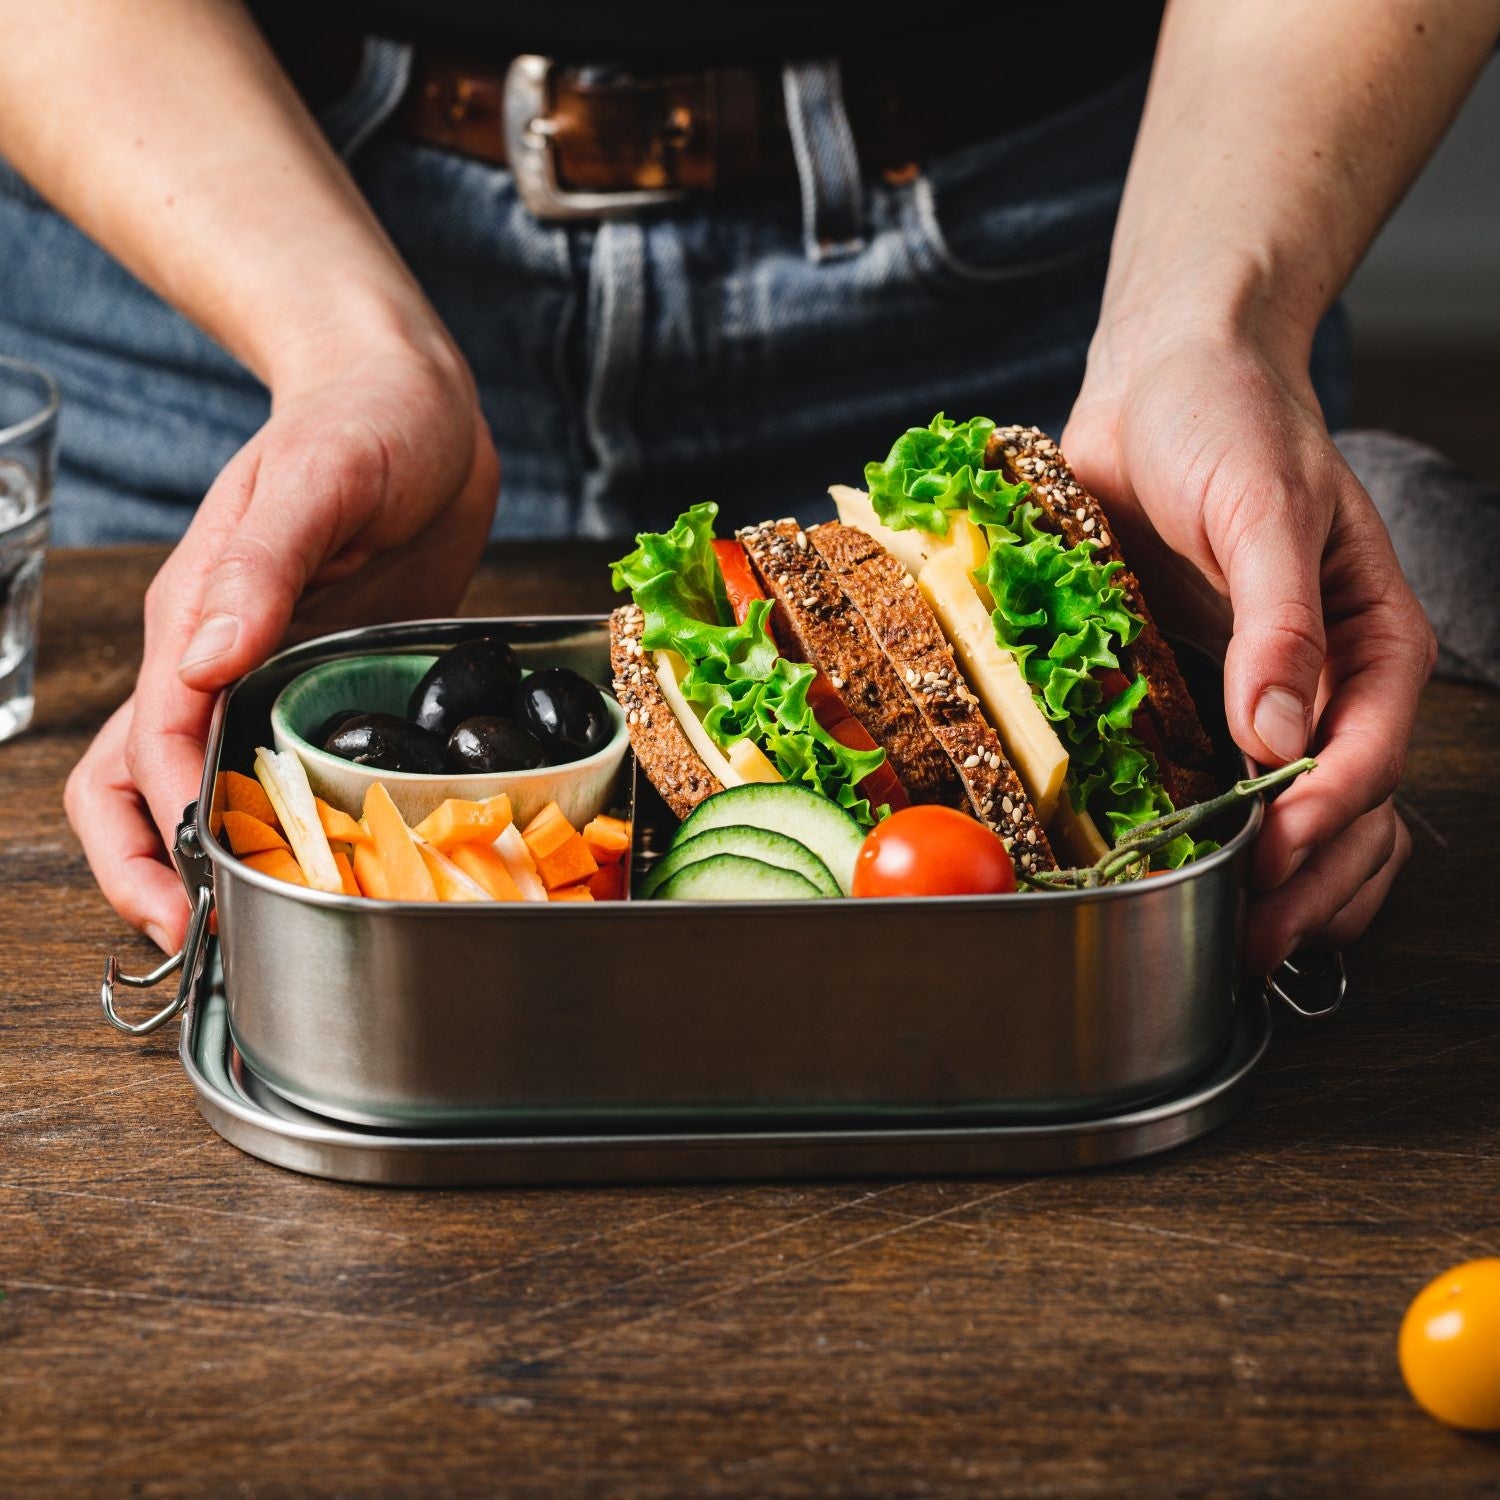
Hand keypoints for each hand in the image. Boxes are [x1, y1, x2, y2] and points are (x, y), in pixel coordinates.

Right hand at [65, 331, 499, 950]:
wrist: (416, 403)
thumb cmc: (364, 422)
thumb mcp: (318, 478)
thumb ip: (260, 567)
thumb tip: (201, 661)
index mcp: (196, 617)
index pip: (151, 748)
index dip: (163, 830)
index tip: (199, 894)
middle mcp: (217, 655)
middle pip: (141, 782)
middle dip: (152, 865)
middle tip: (205, 936)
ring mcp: (269, 671)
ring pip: (201, 781)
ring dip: (210, 852)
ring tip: (255, 916)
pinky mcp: (324, 679)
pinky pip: (283, 761)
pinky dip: (284, 816)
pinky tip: (328, 853)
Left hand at [1062, 329, 1435, 973]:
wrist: (1162, 386)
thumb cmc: (1226, 423)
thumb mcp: (1262, 506)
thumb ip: (1278, 620)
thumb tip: (1281, 733)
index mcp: (1373, 636)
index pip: (1372, 752)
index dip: (1328, 814)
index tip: (1274, 858)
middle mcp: (1333, 680)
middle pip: (1353, 811)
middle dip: (1313, 882)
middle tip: (1249, 939)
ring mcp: (1272, 699)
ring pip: (1312, 821)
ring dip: (1289, 887)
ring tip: (1235, 939)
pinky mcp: (1209, 698)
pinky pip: (1237, 793)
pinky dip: (1238, 844)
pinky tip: (1210, 883)